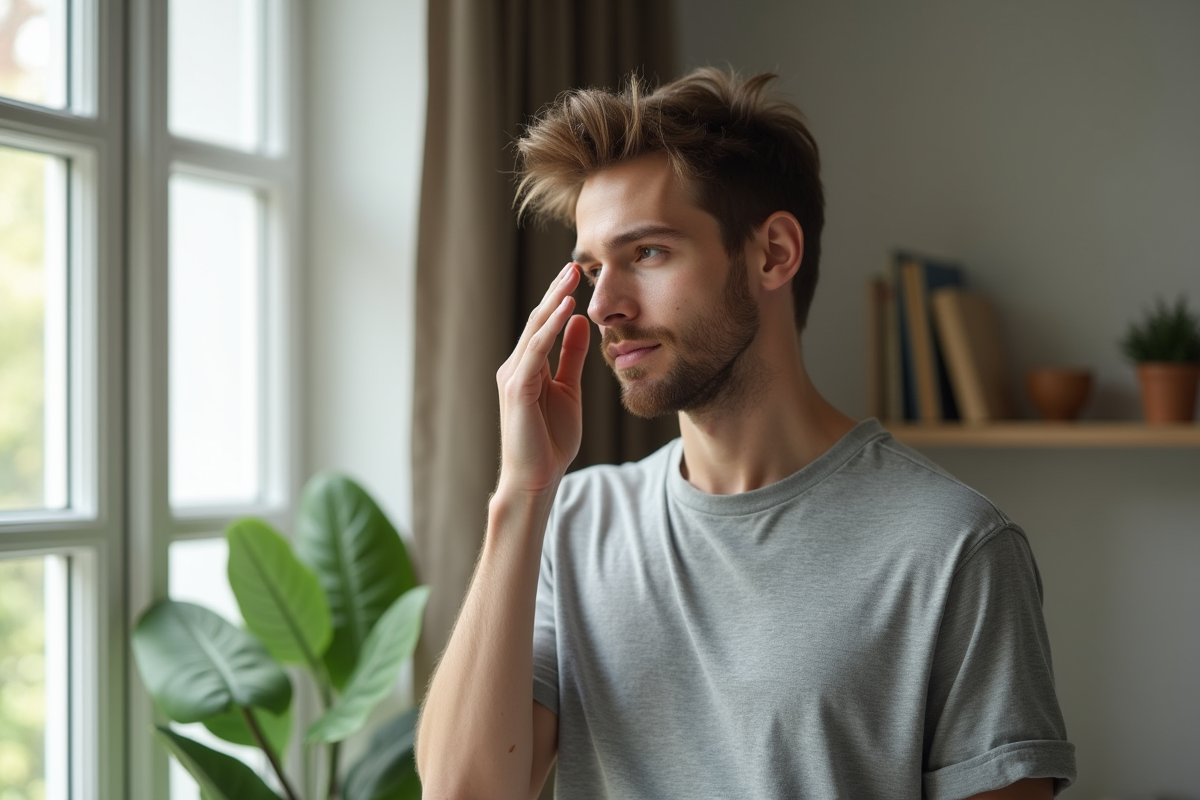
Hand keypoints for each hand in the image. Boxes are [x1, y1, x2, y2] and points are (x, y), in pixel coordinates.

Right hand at [495, 262, 590, 495]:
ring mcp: (514, 376)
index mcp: (528, 367)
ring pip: (535, 330)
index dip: (559, 298)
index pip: (544, 324)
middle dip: (556, 291)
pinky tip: (565, 310)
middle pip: (538, 320)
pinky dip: (550, 328)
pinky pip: (535, 351)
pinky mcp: (517, 389)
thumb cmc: (550, 441)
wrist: (536, 478)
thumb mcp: (569, 391)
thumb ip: (571, 357)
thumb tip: (579, 322)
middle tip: (576, 264)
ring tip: (572, 277)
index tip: (578, 275)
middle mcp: (516, 366)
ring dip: (554, 301)